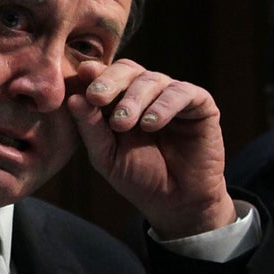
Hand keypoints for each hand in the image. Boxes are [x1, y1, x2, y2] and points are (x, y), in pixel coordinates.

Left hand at [67, 59, 235, 238]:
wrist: (176, 203)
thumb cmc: (139, 179)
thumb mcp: (107, 157)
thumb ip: (90, 129)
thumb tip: (73, 99)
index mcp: (122, 100)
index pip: (106, 77)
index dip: (94, 76)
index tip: (80, 77)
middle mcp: (148, 93)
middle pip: (128, 70)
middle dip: (110, 82)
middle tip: (96, 97)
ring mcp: (173, 96)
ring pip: (153, 80)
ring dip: (134, 100)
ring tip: (122, 124)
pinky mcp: (200, 104)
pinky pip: (181, 93)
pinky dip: (164, 106)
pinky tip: (150, 124)